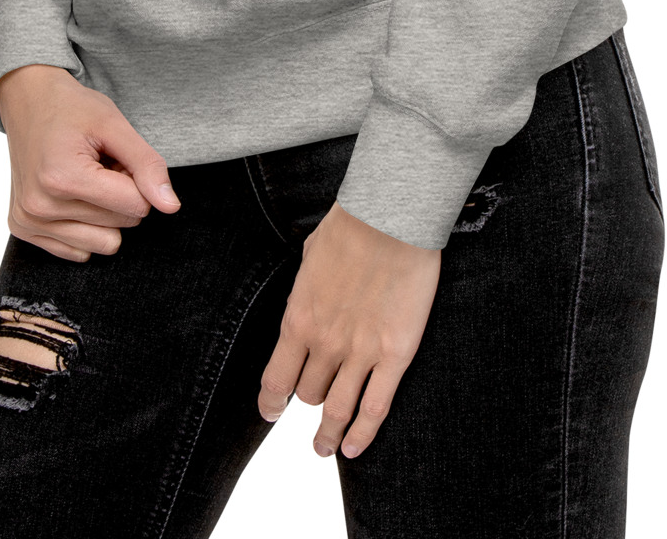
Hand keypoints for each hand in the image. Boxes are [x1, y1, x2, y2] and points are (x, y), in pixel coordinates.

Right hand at [0, 64, 180, 261]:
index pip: (135, 205)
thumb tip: (171, 207)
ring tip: (86, 179)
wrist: (29, 101)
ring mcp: (29, 221)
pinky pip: (80, 252)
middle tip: (100, 164)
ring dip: (104, 213)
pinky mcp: (24, 230)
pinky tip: (71, 194)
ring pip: (104, 244)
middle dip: (120, 194)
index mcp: (62, 177)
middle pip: (121, 225)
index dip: (137, 179)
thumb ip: (147, 165)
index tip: (117, 157)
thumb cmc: (72, 109)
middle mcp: (40, 206)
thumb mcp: (115, 124)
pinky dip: (85, 225)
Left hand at [256, 202, 440, 458]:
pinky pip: (375, 408)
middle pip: (309, 394)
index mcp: (299, 318)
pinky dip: (363, 435)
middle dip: (310, 401)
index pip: (275, 380)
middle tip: (314, 411)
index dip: (271, 403)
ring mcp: (361, 352)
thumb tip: (304, 304)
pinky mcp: (395, 355)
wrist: (390, 217)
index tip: (271, 413)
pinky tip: (354, 448)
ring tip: (326, 448)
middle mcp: (325, 343)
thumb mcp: (309, 258)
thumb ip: (304, 292)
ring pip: (338, 411)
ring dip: (329, 437)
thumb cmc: (351, 226)